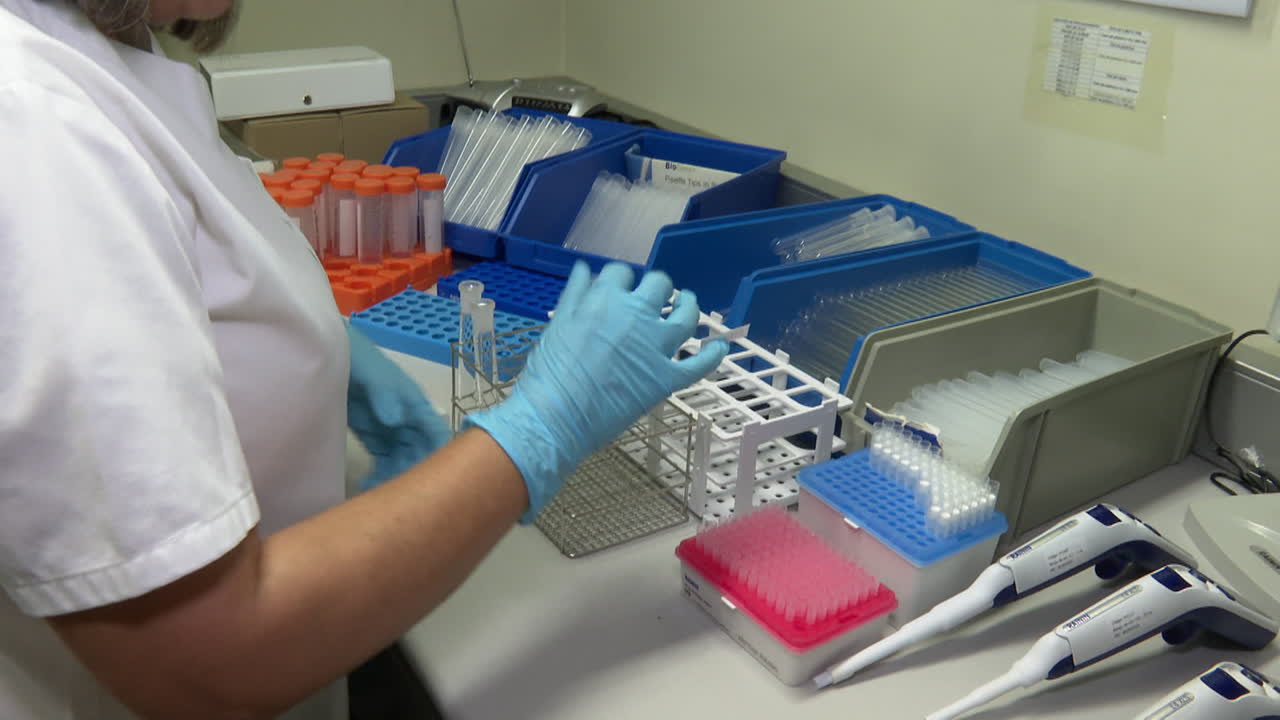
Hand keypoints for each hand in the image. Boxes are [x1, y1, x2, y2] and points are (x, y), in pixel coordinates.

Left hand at [347, 325, 452, 490]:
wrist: (324, 354)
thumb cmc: (356, 358)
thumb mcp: (372, 372)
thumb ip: (384, 393)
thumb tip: (396, 421)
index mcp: (415, 404)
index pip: (436, 434)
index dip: (439, 456)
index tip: (429, 480)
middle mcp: (407, 420)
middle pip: (420, 455)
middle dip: (412, 476)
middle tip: (394, 495)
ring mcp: (390, 430)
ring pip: (402, 462)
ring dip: (394, 480)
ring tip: (377, 496)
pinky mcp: (372, 438)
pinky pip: (383, 463)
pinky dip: (378, 477)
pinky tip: (367, 488)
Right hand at [467, 261, 726, 522]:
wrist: (555, 417)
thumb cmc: (548, 373)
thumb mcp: (557, 324)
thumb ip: (574, 294)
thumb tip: (584, 268)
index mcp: (605, 298)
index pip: (621, 273)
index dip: (621, 279)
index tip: (619, 288)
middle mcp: (636, 315)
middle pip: (658, 284)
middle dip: (656, 287)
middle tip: (653, 297)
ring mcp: (655, 347)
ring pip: (686, 315)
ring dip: (689, 305)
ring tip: (687, 303)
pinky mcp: (667, 378)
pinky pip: (699, 364)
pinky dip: (713, 354)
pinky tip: (719, 346)